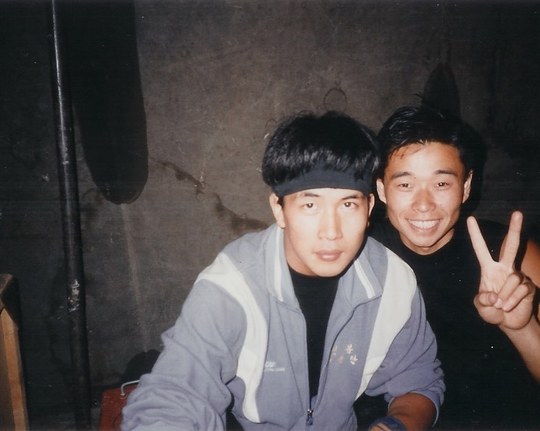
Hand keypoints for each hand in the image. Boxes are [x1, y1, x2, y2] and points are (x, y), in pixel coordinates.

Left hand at [467, 211, 535, 329]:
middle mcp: (505, 268)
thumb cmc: (492, 311)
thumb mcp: (481, 307)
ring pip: (512, 278)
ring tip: (501, 305)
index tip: (470, 218)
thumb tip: (495, 296)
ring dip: (505, 295)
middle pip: (512, 245)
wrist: (509, 323)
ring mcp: (518, 276)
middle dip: (515, 229)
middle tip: (517, 212)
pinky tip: (509, 306)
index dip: (475, 235)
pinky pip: (521, 290)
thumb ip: (482, 301)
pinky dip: (512, 301)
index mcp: (489, 269)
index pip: (481, 249)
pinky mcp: (529, 286)